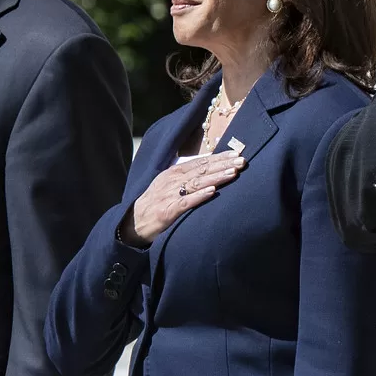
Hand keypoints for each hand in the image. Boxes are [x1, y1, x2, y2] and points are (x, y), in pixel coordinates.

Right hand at [123, 153, 245, 244]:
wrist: (134, 222)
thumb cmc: (157, 202)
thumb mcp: (169, 183)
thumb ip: (187, 174)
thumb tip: (209, 163)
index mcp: (174, 172)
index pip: (201, 162)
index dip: (219, 157)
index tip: (237, 153)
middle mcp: (172, 180)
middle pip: (202, 170)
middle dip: (223, 164)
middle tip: (242, 161)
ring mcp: (170, 195)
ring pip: (196, 183)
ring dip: (216, 177)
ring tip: (232, 173)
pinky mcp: (168, 211)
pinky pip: (186, 202)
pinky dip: (199, 196)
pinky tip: (212, 192)